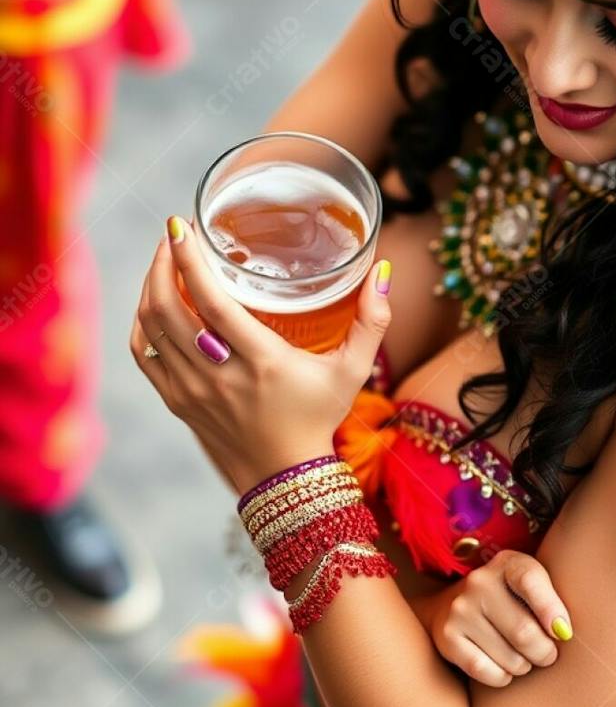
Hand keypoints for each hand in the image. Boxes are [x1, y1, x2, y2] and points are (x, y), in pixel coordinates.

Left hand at [130, 217, 391, 495]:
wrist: (286, 479)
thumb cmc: (319, 418)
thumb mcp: (353, 371)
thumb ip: (372, 321)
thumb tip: (383, 272)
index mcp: (262, 362)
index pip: (211, 302)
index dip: (189, 260)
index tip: (182, 226)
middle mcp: (220, 376)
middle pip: (169, 309)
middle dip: (163, 263)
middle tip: (173, 236)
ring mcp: (193, 391)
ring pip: (151, 328)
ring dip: (151, 287)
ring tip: (164, 262)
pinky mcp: (178, 402)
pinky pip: (145, 354)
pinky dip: (143, 323)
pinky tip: (154, 304)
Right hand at [427, 550, 571, 687]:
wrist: (452, 605)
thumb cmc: (510, 600)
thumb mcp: (531, 586)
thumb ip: (552, 601)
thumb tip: (563, 632)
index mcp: (506, 563)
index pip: (530, 580)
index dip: (551, 609)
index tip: (564, 632)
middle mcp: (478, 582)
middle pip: (524, 631)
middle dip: (544, 652)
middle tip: (547, 654)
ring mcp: (459, 610)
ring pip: (508, 658)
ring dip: (524, 666)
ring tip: (523, 658)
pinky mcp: (447, 638)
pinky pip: (485, 671)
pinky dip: (502, 677)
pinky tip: (504, 669)